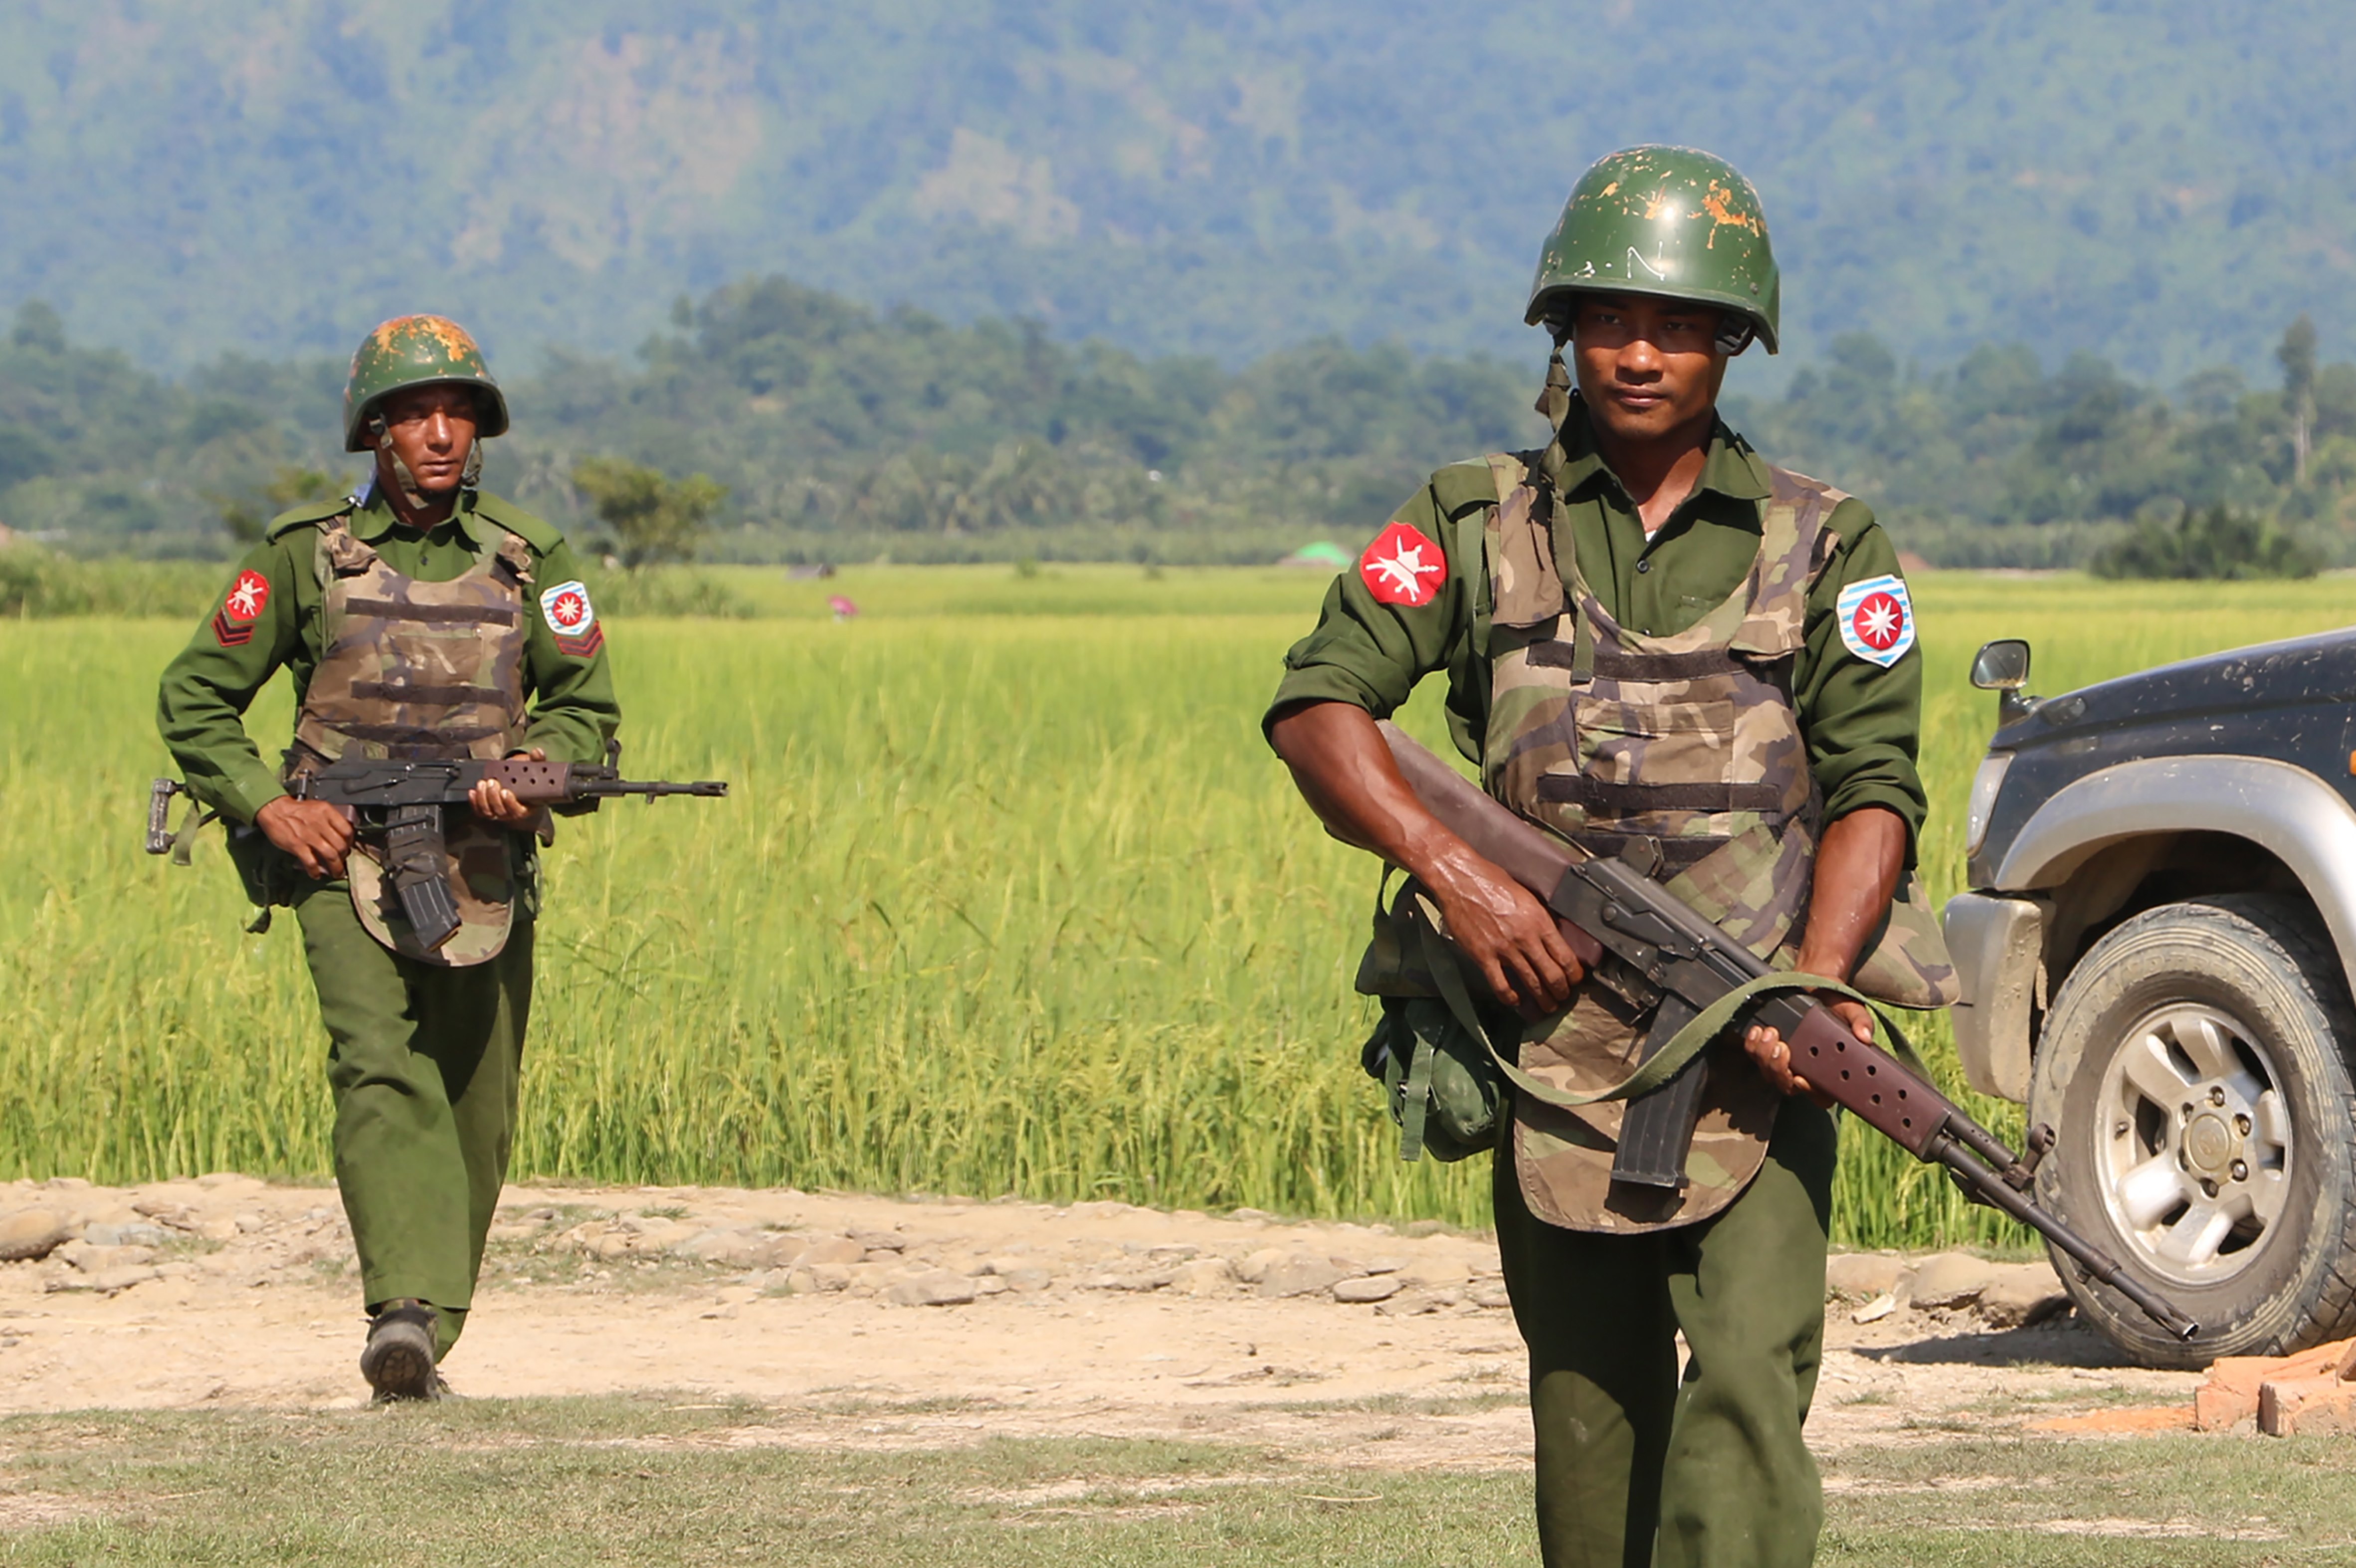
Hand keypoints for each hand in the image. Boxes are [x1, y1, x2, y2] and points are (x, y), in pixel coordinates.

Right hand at [255, 796, 353, 879]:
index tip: (348, 847)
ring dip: (335, 868)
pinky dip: (315, 871)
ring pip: (330, 856)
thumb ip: (330, 819)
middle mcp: (320, 823)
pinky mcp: (297, 845)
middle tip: (342, 862)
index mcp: (327, 812)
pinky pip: (311, 862)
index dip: (350, 842)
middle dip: (344, 858)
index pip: (347, 830)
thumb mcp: (317, 808)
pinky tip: (315, 874)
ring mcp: (309, 835)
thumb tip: (341, 834)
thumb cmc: (296, 810)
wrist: (274, 809)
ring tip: (336, 873)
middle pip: (341, 846)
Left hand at [470, 749, 543, 825]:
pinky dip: (474, 801)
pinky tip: (473, 791)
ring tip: (482, 783)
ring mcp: (499, 812)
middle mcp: (512, 813)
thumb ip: (537, 761)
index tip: (505, 792)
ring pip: (488, 812)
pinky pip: (479, 810)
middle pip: (500, 811)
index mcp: (527, 807)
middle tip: (492, 782)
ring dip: (483, 798)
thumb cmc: (529, 779)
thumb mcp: (535, 769)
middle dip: (493, 797)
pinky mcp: (489, 810)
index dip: (510, 803)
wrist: (521, 784)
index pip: (518, 811)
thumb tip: (537, 751)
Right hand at [1425, 854, 1586, 1017]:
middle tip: (1562, 998)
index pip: (1566, 957)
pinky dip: (1510, 997)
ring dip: (1542, 1000)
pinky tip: (1515, 1000)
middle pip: (1552, 975)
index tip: (1574, 980)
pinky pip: (1501, 986)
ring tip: (1546, 1007)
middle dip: (1561, 992)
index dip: (1574, 974)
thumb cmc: (1492, 881)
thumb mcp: (1527, 896)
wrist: (1460, 880)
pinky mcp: (1483, 956)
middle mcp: (1526, 937)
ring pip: (1531, 984)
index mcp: (1539, 921)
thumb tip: (1552, 936)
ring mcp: (1504, 949)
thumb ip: (1540, 919)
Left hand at [1744, 998, 1867, 1105]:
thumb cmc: (1837, 1002)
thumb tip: (1865, 1036)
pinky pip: (1754, 1055)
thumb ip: (1860, 1022)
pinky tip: (1758, 1031)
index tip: (1801, 1079)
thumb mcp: (1852, 1009)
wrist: (1817, 983)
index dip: (1810, 1092)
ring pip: (1769, 1073)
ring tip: (1770, 1033)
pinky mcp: (1768, 1047)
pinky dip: (1753, 1046)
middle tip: (1782, 1047)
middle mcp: (1805, 1069)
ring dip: (1765, 1056)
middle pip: (1787, 1086)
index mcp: (1828, 1069)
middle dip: (1780, 1070)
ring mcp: (1784, 1060)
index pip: (1820, 1094)